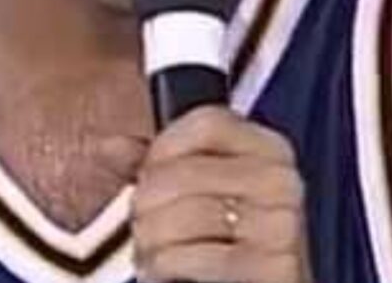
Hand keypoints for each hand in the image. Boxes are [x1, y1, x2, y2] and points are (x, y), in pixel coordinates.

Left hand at [100, 106, 312, 282]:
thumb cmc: (228, 245)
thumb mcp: (200, 192)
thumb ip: (158, 164)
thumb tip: (109, 146)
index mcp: (269, 150)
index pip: (207, 123)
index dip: (163, 149)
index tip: (149, 173)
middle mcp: (281, 181)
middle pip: (182, 172)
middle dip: (146, 205)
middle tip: (144, 225)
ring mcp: (281, 225)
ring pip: (182, 216)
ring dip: (152, 241)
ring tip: (154, 252)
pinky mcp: (274, 267)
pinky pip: (195, 257)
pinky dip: (168, 266)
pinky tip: (169, 271)